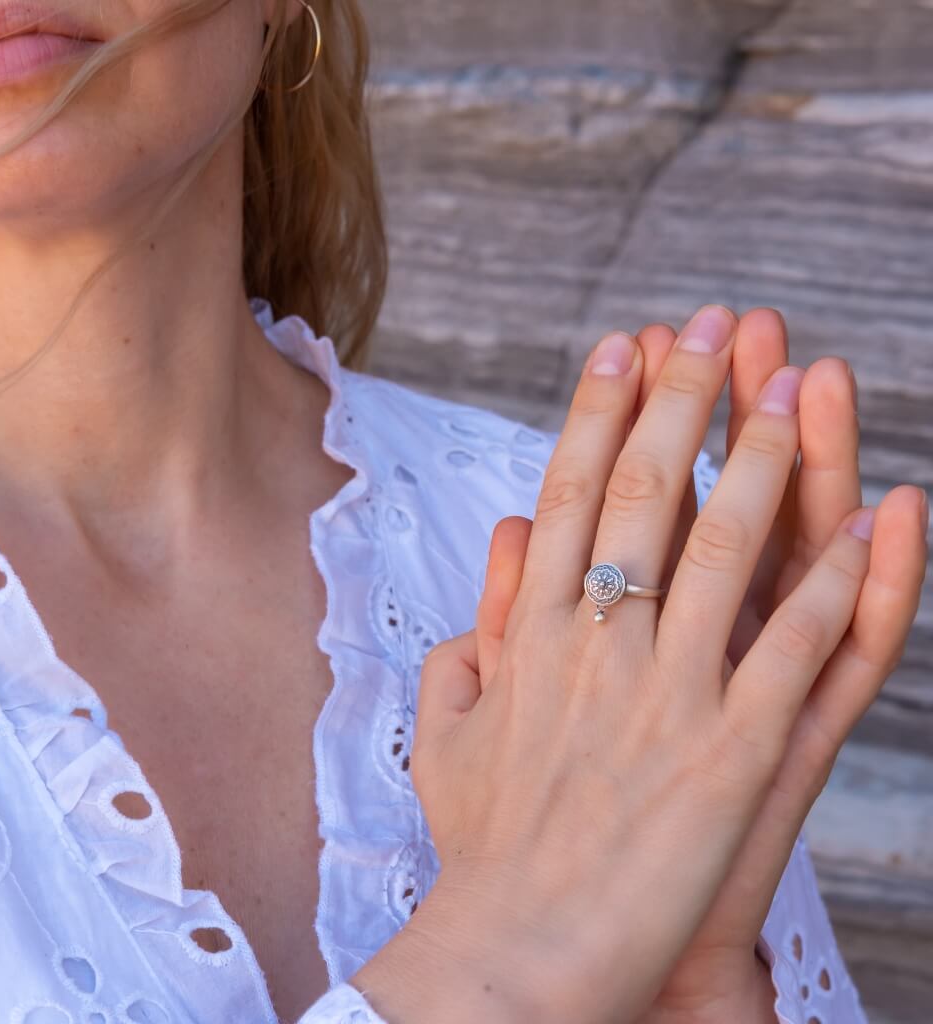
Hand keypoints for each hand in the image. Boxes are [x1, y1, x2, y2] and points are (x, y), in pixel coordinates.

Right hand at [351, 305, 924, 1023]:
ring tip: (798, 385)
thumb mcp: (448, 732)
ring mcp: (669, 695)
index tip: (624, 344)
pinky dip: (839, 581)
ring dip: (768, 460)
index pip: (568, 493)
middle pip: (645, 495)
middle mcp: (598, 644)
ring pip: (727, 550)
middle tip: (713, 323)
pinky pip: (797, 650)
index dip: (598, 411)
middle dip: (683, 398)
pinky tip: (872, 521)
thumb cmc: (484, 845)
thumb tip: (500, 548)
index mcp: (533, 634)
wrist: (517, 952)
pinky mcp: (734, 754)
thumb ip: (472, 636)